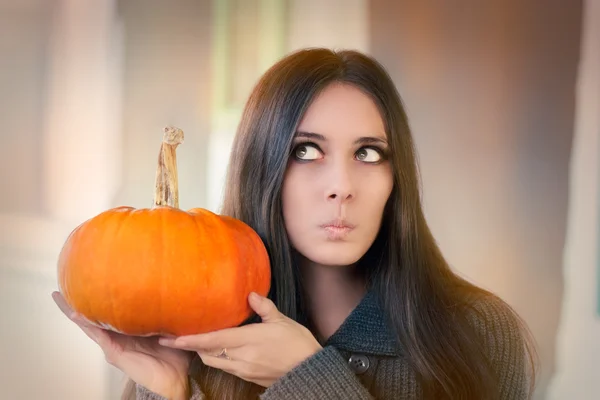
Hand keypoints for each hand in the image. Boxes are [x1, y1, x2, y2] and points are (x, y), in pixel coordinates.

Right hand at [52, 291, 192, 399]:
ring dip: (75, 313)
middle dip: (75, 305)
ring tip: (61, 299)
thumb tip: (170, 288)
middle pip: (92, 319)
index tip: (85, 283)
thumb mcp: (169, 326)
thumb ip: (165, 312)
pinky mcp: (115, 354)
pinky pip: (100, 337)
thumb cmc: (175, 354)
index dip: (95, 300)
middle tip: (60, 291)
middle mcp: (117, 337)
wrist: (176, 378)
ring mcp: (113, 346)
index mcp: (128, 330)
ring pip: (90, 326)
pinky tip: (78, 316)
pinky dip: (89, 326)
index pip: (108, 313)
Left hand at [158, 292, 321, 386]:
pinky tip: (217, 350)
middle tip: (176, 337)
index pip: (213, 340)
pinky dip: (217, 358)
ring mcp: (244, 370)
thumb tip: (250, 294)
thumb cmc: (298, 343)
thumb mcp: (282, 321)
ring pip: (214, 362)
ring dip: (203, 352)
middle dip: (192, 346)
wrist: (308, 370)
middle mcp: (242, 358)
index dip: (191, 340)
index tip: (173, 338)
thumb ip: (264, 307)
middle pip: (207, 354)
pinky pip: (226, 367)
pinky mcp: (248, 377)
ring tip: (194, 342)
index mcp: (248, 341)